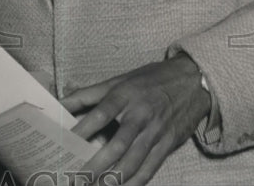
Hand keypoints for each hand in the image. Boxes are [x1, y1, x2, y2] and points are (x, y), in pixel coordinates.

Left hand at [62, 54, 210, 185]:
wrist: (193, 81)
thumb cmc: (150, 79)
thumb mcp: (118, 79)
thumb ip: (88, 93)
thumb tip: (59, 101)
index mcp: (124, 96)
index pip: (100, 115)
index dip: (81, 130)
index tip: (63, 144)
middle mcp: (139, 116)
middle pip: (116, 146)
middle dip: (95, 166)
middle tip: (76, 178)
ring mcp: (155, 133)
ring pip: (132, 163)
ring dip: (113, 180)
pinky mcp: (167, 145)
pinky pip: (149, 169)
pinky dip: (135, 182)